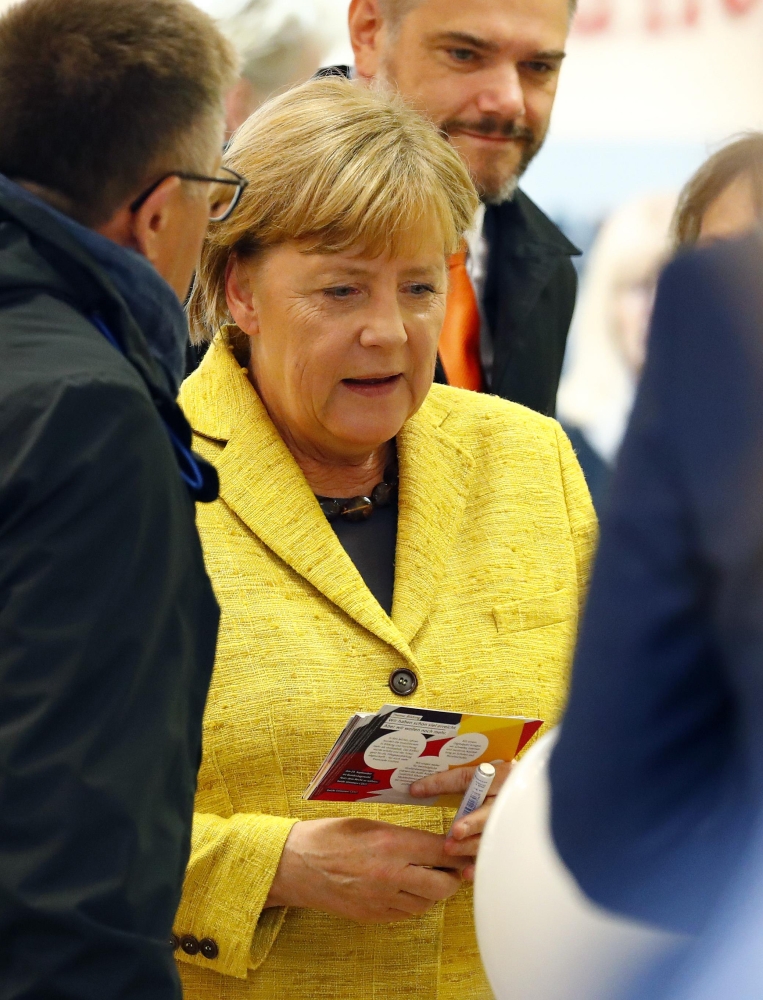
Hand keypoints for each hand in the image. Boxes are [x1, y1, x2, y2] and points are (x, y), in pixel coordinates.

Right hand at [265, 817, 466, 921]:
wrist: (295, 865)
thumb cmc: (328, 837)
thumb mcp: (368, 822)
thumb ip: (401, 834)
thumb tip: (431, 841)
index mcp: (391, 843)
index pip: (441, 850)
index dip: (457, 850)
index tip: (463, 848)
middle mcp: (391, 874)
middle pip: (444, 884)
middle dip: (452, 875)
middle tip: (450, 865)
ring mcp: (382, 900)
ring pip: (428, 902)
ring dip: (433, 889)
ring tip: (426, 874)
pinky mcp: (372, 916)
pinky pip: (407, 914)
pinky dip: (414, 902)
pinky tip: (407, 889)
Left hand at [409, 761, 514, 880]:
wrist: (530, 794)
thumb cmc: (500, 785)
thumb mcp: (486, 777)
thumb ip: (461, 783)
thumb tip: (418, 788)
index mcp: (500, 773)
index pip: (466, 777)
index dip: (441, 783)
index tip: (416, 790)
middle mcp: (509, 796)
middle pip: (490, 810)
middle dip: (471, 822)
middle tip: (454, 832)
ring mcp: (514, 821)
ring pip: (493, 835)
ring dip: (470, 845)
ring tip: (450, 849)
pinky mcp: (513, 842)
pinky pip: (497, 856)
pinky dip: (482, 865)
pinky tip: (468, 873)